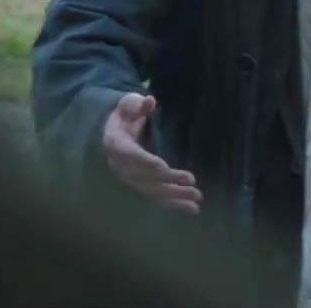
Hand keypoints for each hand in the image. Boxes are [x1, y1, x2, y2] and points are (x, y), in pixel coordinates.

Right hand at [102, 93, 201, 214]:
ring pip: (153, 192)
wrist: (112, 134)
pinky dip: (175, 204)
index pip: (131, 156)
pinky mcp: (142, 186)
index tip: (163, 168)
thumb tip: (148, 101)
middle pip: (145, 178)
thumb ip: (135, 103)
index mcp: (117, 144)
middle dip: (168, 182)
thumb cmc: (124, 117)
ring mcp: (132, 179)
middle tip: (192, 182)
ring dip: (176, 197)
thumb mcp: (127, 105)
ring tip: (197, 199)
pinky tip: (192, 208)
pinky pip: (158, 197)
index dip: (146, 163)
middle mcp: (122, 166)